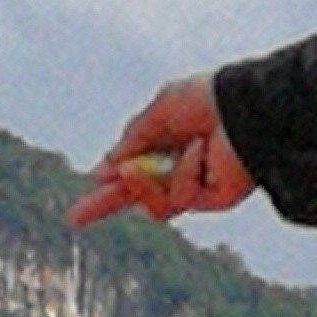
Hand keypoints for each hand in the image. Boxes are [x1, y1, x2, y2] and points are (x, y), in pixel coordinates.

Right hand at [70, 77, 253, 225]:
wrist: (243, 106)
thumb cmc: (208, 99)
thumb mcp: (160, 112)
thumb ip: (133, 141)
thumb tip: (106, 170)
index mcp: (172, 144)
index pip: (136, 167)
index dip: (112, 179)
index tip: (91, 183)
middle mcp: (184, 169)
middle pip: (140, 196)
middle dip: (105, 204)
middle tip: (73, 218)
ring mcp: (199, 187)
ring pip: (154, 204)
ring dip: (143, 182)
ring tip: (154, 159)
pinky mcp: (215, 199)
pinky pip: (180, 196)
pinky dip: (185, 170)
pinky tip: (202, 149)